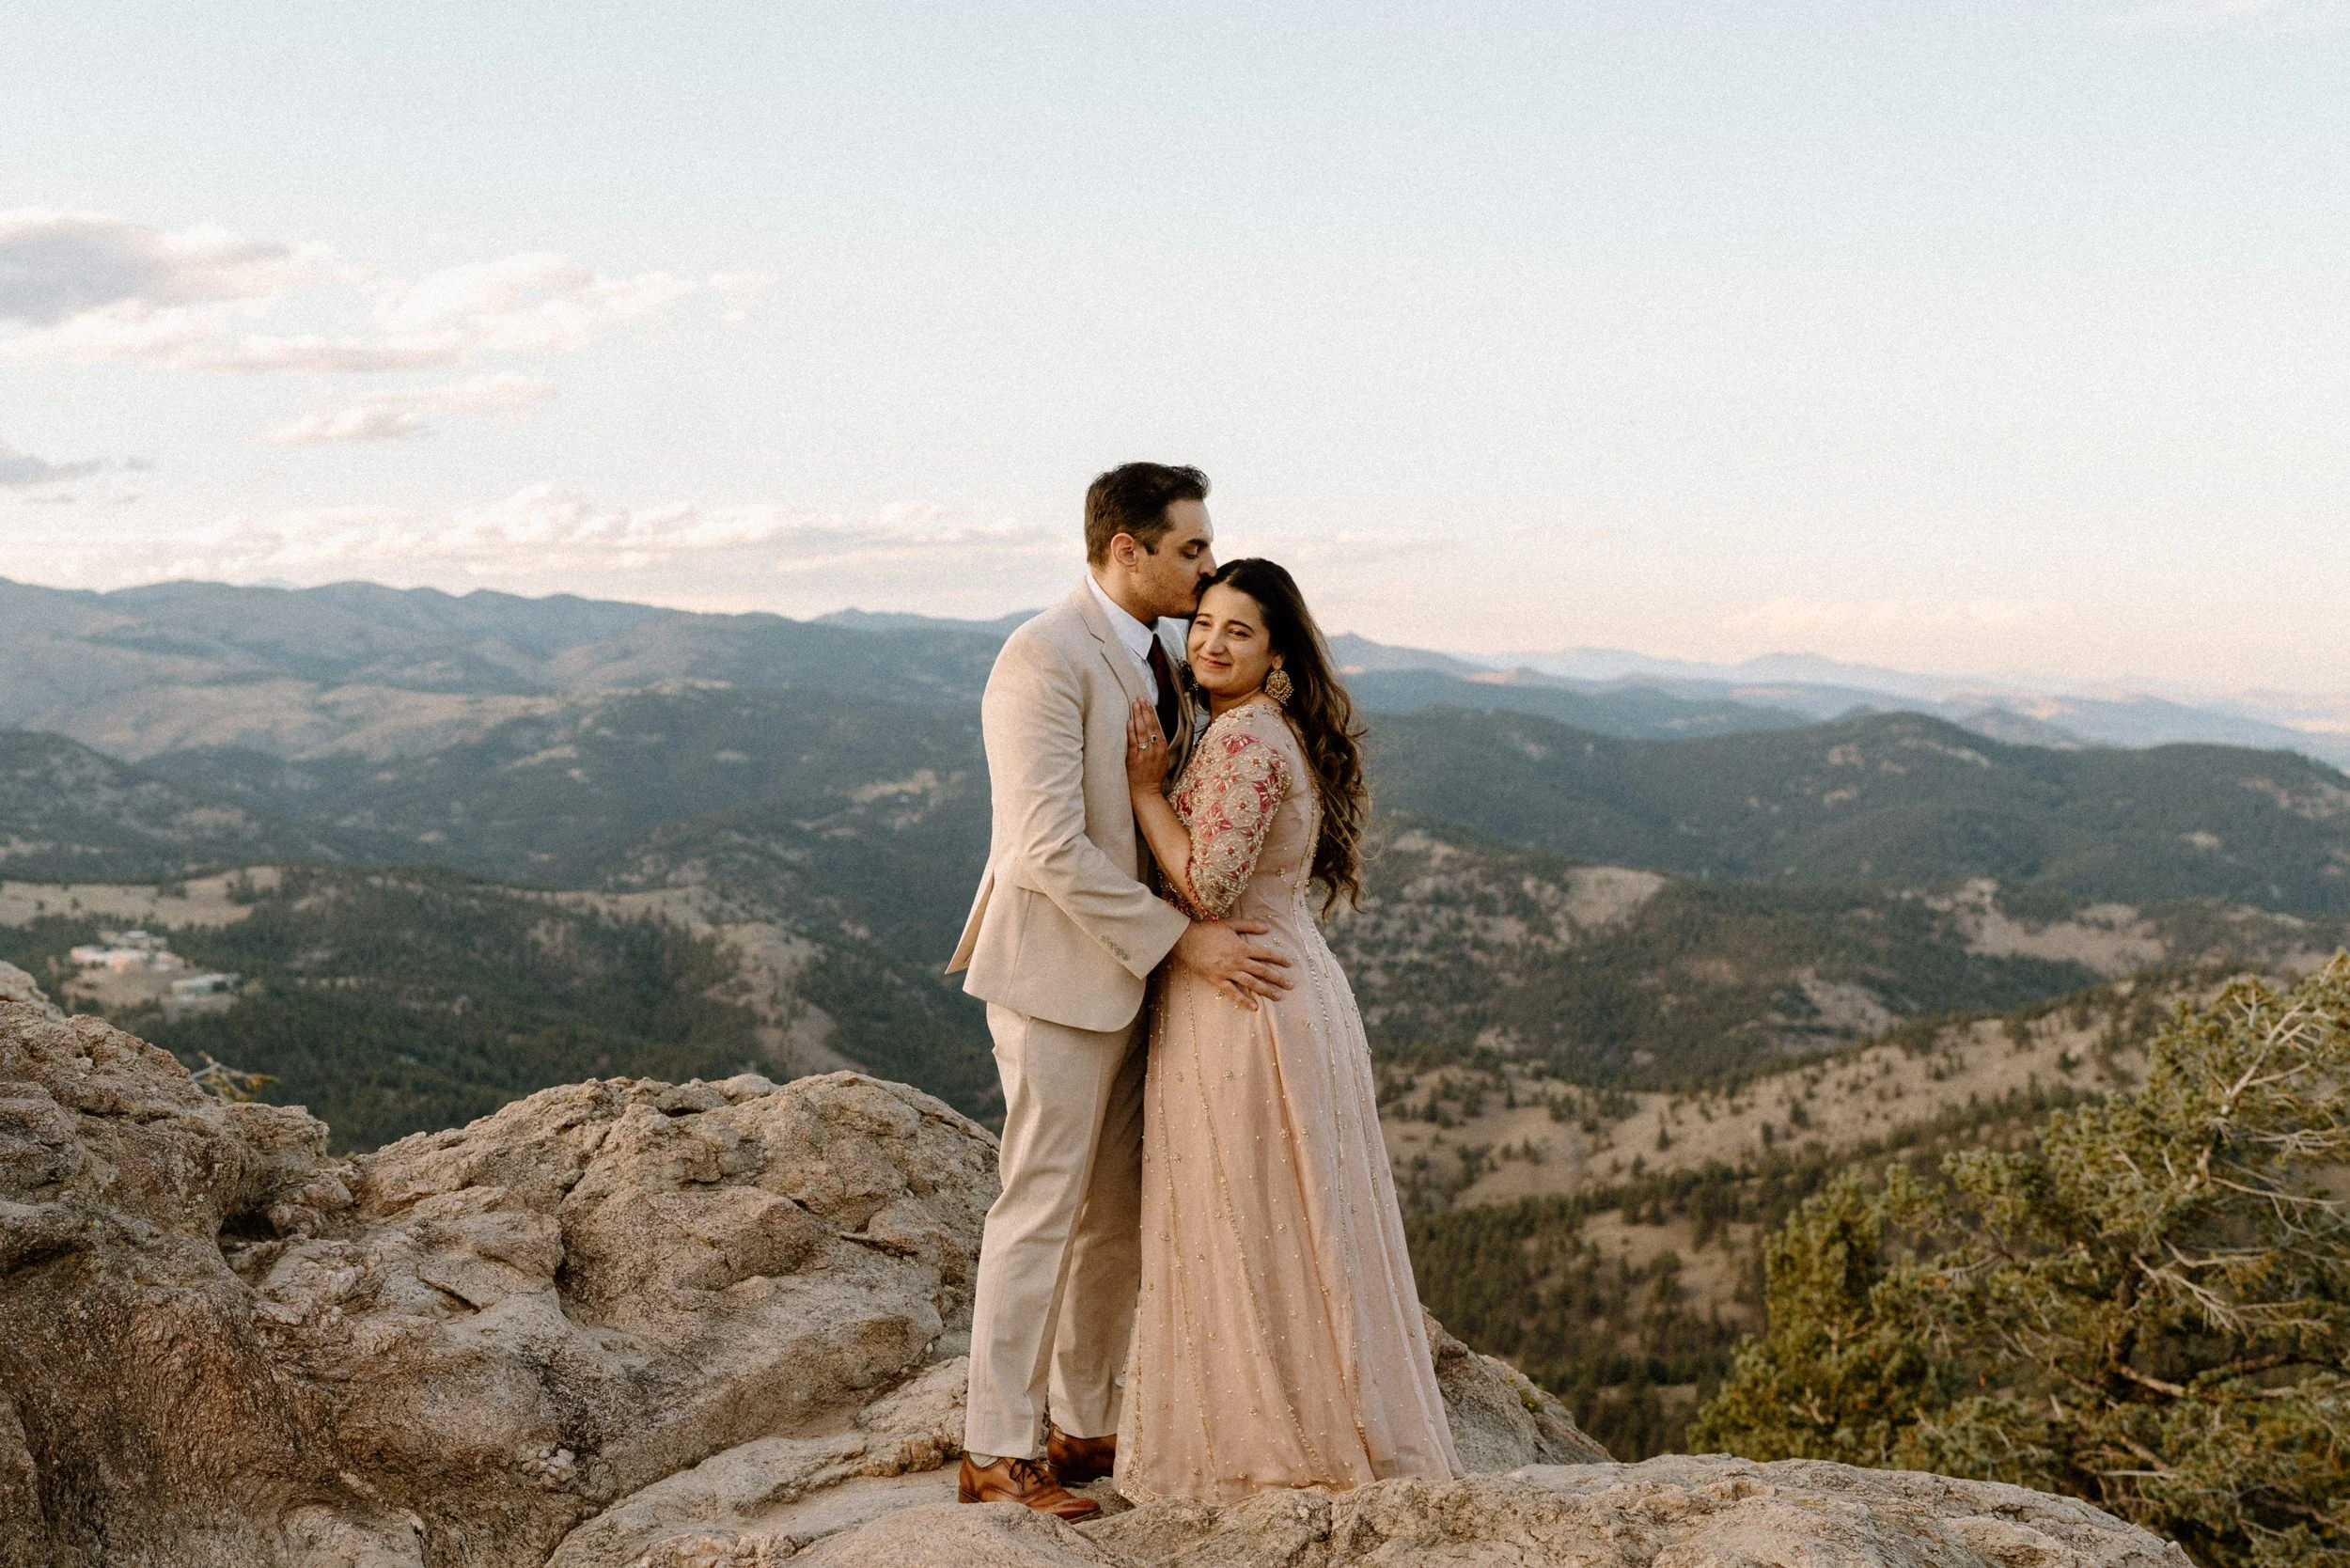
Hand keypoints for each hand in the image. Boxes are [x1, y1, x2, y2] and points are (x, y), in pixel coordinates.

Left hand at [1125, 696, 1171, 790]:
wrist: (1147, 794)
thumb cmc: (1152, 777)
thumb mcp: (1161, 760)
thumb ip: (1157, 746)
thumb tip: (1152, 730)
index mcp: (1162, 749)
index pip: (1157, 726)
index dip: (1152, 713)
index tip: (1147, 702)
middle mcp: (1155, 750)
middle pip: (1151, 726)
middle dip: (1145, 711)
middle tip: (1140, 698)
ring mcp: (1145, 755)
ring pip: (1142, 732)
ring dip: (1138, 716)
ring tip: (1134, 704)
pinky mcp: (1135, 760)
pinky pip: (1133, 743)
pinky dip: (1132, 732)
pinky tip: (1130, 721)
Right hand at [1172, 920, 1292, 1010]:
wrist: (1186, 940)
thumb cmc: (1208, 930)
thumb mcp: (1230, 924)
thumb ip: (1249, 925)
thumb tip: (1267, 927)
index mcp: (1242, 947)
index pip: (1266, 954)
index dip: (1279, 959)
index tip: (1290, 964)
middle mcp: (1237, 961)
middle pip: (1262, 971)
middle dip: (1278, 978)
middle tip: (1290, 985)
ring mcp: (1228, 972)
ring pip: (1251, 983)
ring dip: (1266, 990)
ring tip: (1278, 997)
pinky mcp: (1218, 980)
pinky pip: (1233, 993)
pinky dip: (1244, 1000)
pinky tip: (1254, 1007)